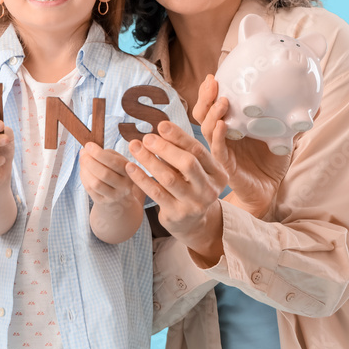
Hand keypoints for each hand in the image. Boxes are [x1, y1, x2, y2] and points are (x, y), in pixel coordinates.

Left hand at [79, 143, 139, 206]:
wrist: (121, 197)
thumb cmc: (117, 172)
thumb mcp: (119, 161)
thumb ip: (106, 153)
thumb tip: (86, 151)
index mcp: (129, 172)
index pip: (114, 163)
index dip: (99, 154)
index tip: (88, 145)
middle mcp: (124, 186)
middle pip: (104, 174)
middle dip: (89, 161)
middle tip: (83, 153)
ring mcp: (114, 196)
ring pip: (96, 183)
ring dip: (85, 169)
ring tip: (82, 160)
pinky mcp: (103, 201)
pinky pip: (90, 189)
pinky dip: (84, 177)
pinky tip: (84, 170)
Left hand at [125, 120, 227, 260]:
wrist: (192, 223)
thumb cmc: (191, 186)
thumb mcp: (197, 170)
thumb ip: (184, 151)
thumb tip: (162, 128)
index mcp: (218, 174)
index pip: (198, 150)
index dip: (179, 136)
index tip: (161, 125)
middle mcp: (209, 190)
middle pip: (187, 163)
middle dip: (165, 148)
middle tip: (146, 137)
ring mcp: (194, 204)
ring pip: (169, 178)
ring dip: (149, 160)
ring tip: (135, 147)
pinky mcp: (176, 214)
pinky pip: (156, 193)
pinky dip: (142, 178)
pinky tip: (131, 167)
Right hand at [194, 75, 292, 218]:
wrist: (268, 190)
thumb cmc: (270, 163)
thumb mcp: (283, 137)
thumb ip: (292, 121)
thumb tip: (316, 105)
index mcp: (231, 125)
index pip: (214, 105)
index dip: (210, 91)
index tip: (215, 75)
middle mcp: (222, 135)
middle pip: (203, 113)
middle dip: (204, 96)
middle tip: (211, 81)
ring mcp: (221, 149)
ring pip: (206, 128)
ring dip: (212, 113)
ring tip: (222, 101)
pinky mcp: (225, 164)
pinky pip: (217, 149)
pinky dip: (217, 136)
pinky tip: (223, 125)